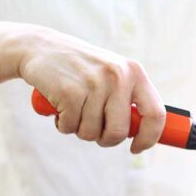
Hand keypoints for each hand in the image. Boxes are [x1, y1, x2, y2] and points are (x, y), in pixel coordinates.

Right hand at [17, 26, 163, 152]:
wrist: (39, 46)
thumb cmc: (81, 69)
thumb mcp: (112, 74)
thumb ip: (128, 99)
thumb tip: (143, 134)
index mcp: (134, 72)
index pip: (156, 114)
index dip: (149, 138)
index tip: (137, 148)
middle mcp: (118, 76)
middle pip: (119, 132)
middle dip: (106, 139)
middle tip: (95, 131)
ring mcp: (94, 83)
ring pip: (92, 133)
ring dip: (80, 130)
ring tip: (74, 109)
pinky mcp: (69, 92)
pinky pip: (70, 127)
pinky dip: (63, 125)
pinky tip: (60, 106)